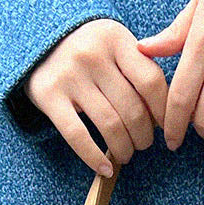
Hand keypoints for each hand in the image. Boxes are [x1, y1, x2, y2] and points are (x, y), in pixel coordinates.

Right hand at [25, 17, 167, 175]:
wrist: (38, 36)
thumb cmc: (90, 47)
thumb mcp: (116, 43)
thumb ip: (139, 67)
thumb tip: (166, 114)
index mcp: (116, 39)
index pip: (151, 83)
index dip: (164, 112)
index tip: (165, 127)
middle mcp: (93, 55)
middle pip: (132, 109)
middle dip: (144, 135)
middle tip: (144, 143)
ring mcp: (70, 75)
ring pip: (110, 125)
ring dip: (124, 148)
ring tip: (126, 153)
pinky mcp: (49, 96)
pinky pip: (77, 135)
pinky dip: (94, 158)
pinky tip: (105, 168)